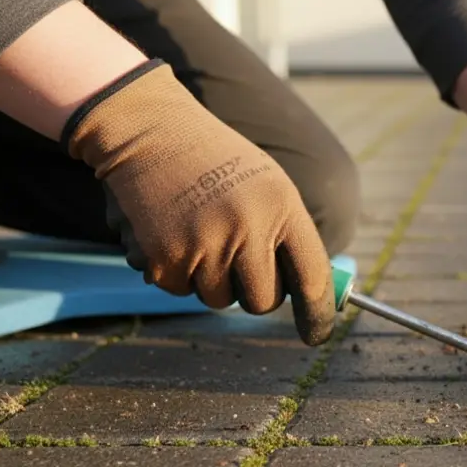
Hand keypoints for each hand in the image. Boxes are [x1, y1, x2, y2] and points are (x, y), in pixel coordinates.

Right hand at [62, 60, 335, 344]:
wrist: (148, 131)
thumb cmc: (215, 161)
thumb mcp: (267, 184)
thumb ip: (288, 234)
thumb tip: (309, 292)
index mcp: (281, 206)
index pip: (312, 275)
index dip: (318, 313)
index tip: (317, 335)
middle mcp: (247, 228)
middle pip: (264, 301)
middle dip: (255, 293)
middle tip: (238, 260)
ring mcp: (205, 246)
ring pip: (220, 299)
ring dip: (213, 279)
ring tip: (201, 231)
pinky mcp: (165, 260)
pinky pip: (181, 290)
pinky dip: (178, 271)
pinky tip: (172, 231)